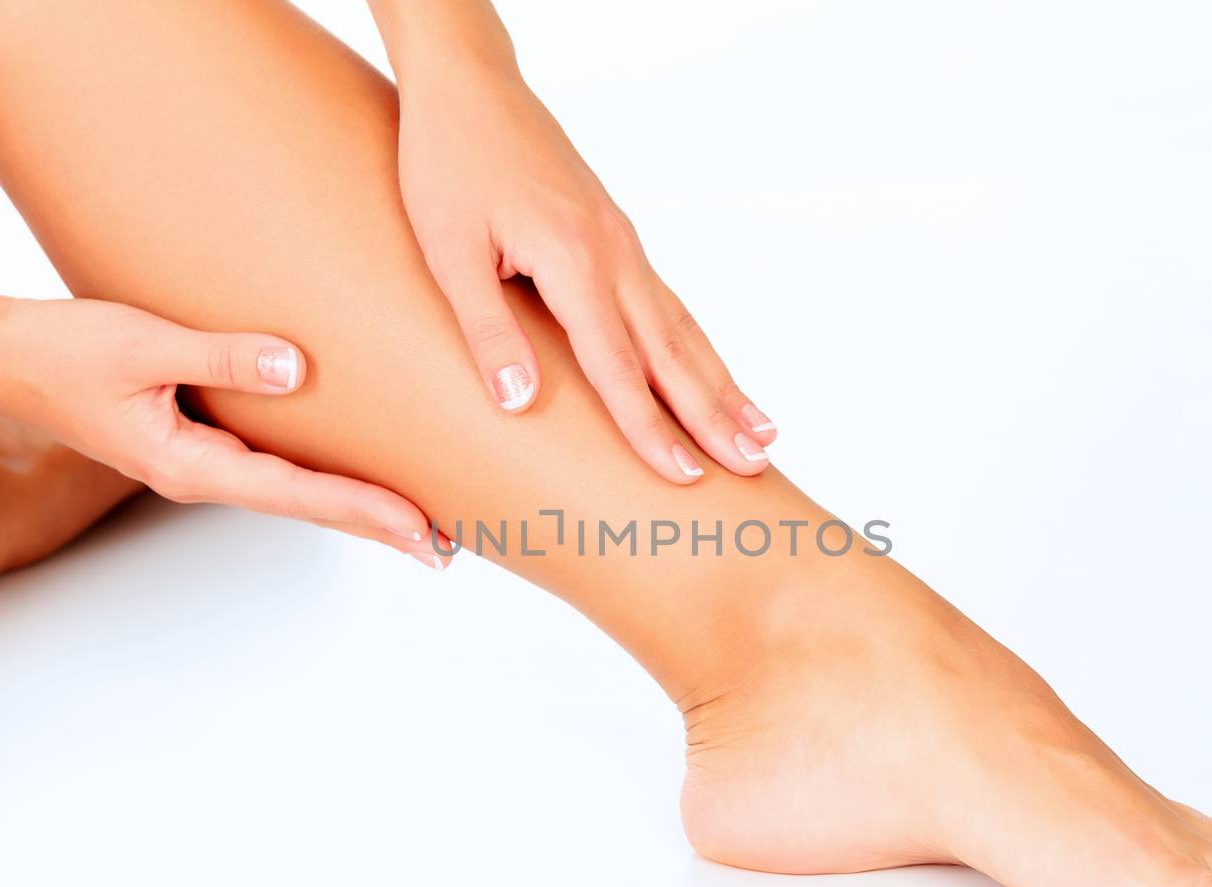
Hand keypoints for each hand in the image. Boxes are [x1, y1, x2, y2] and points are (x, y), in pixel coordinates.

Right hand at [0, 298, 445, 566]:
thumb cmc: (59, 351)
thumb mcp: (140, 344)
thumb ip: (219, 354)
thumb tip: (296, 369)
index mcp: (191, 464)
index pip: (299, 494)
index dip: (365, 510)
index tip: (421, 527)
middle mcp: (202, 473)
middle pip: (308, 507)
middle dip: (377, 525)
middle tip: (446, 547)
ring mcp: (201, 461)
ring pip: (295, 491)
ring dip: (355, 506)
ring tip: (416, 522)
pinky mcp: (198, 439)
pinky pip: (274, 466)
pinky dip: (320, 477)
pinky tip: (350, 476)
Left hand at [392, 49, 777, 483]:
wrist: (470, 83)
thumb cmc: (450, 161)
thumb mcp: (448, 250)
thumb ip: (487, 329)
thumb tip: (519, 404)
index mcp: (574, 261)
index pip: (619, 366)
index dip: (650, 429)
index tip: (682, 477)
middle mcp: (614, 254)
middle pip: (674, 353)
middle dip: (715, 416)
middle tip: (755, 468)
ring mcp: (623, 243)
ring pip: (683, 328)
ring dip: (723, 384)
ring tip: (763, 432)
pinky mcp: (617, 236)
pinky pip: (669, 304)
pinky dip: (698, 346)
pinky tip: (713, 370)